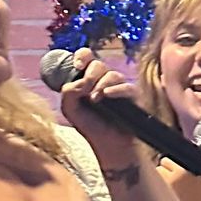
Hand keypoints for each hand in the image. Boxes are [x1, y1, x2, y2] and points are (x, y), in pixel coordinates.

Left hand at [55, 48, 143, 178]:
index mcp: (88, 78)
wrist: (107, 144)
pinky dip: (115, 90)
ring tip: (95, 100)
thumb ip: (68, 91)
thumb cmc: (89, 126)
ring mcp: (119, 87)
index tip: (78, 66)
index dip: (82, 56)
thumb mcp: (69, 109)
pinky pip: (126, 87)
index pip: (86, 56)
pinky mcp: (132, 96)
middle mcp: (103, 79)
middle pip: (98, 64)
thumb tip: (82, 81)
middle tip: (86, 90)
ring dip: (101, 85)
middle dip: (90, 75)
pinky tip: (107, 96)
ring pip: (112, 74)